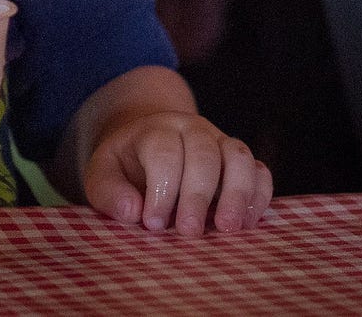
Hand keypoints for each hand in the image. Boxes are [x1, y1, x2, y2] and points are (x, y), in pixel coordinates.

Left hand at [84, 110, 271, 235]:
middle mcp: (191, 129)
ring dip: (237, 193)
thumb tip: (133, 212)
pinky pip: (259, 171)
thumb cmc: (124, 167)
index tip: (154, 224)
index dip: (162, 189)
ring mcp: (220, 141)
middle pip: (204, 154)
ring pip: (238, 157)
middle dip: (198, 195)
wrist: (147, 144)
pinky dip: (259, 196)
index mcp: (155, 129)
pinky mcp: (240, 161)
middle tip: (190, 232)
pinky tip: (247, 223)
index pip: (163, 152)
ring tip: (228, 228)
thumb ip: (108, 191)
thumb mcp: (102, 174)